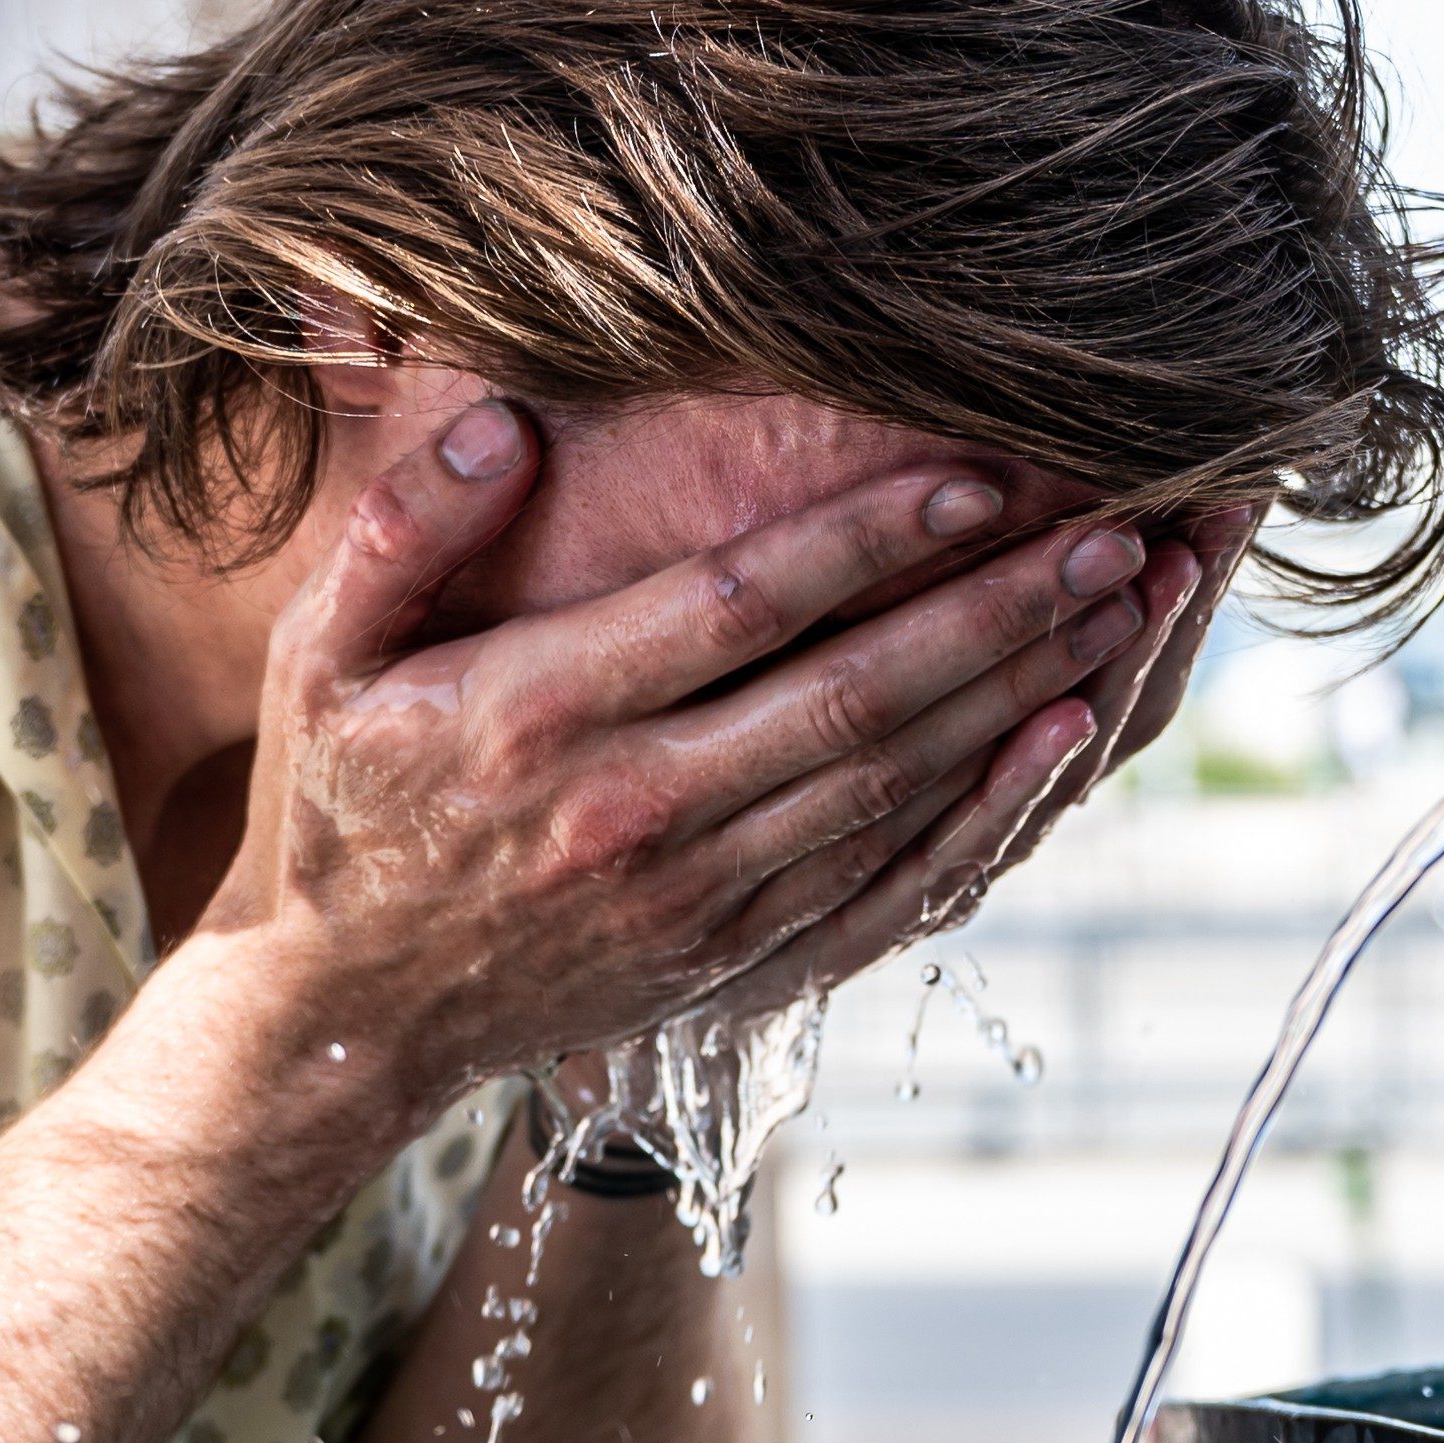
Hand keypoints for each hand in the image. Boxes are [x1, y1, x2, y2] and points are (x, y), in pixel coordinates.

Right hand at [197, 399, 1150, 1094]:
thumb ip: (402, 529)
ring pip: (892, 783)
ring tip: (1123, 604)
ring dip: (1021, 692)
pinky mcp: (739, 951)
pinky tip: (1062, 737)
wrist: (349, 1015)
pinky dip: (988, 807)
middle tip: (1113, 533)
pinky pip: (891, 874)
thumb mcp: (320, 652)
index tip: (978, 477)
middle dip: (998, 613)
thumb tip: (500, 427)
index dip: (866, 543)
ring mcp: (697, 895)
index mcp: (537, 719)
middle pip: (853, 699)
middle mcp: (634, 812)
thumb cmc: (342, 802)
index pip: (736, 612)